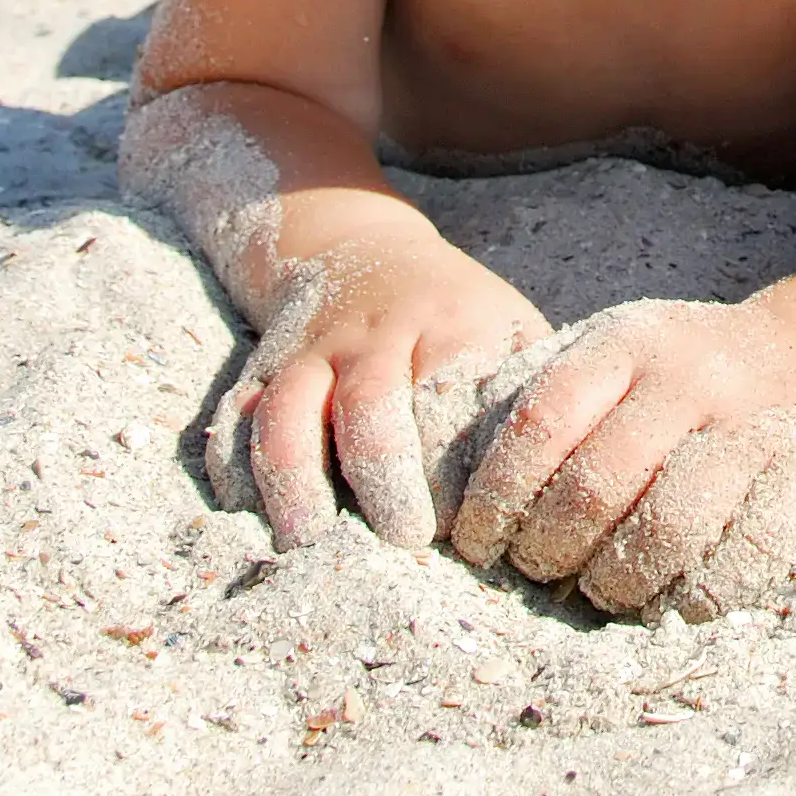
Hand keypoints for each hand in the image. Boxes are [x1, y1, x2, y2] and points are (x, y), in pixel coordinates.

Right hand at [205, 234, 552, 552]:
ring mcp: (311, 353)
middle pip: (370, 407)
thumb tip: (565, 474)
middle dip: (385, 481)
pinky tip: (243, 513)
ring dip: (295, 482)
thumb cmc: (455, 312)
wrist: (360, 249)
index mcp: (449, 325)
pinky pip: (234, 418)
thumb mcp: (508, 324)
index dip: (457, 466)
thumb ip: (529, 388)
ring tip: (307, 546)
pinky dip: (231, 465)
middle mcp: (374, 337)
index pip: (451, 398)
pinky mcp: (262, 370)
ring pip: (288, 413)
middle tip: (403, 544)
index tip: (470, 527)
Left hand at [449, 298, 795, 618]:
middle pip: (596, 485)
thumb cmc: (678, 371)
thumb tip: (452, 489)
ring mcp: (752, 427)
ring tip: (599, 590)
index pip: (541, 421)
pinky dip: (695, 596)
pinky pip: (741, 558)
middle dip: (549, 548)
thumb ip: (548, 400)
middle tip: (536, 571)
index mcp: (629, 342)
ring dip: (617, 579)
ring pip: (667, 527)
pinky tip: (668, 599)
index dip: (496, 494)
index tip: (476, 542)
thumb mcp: (613, 352)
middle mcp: (690, 377)